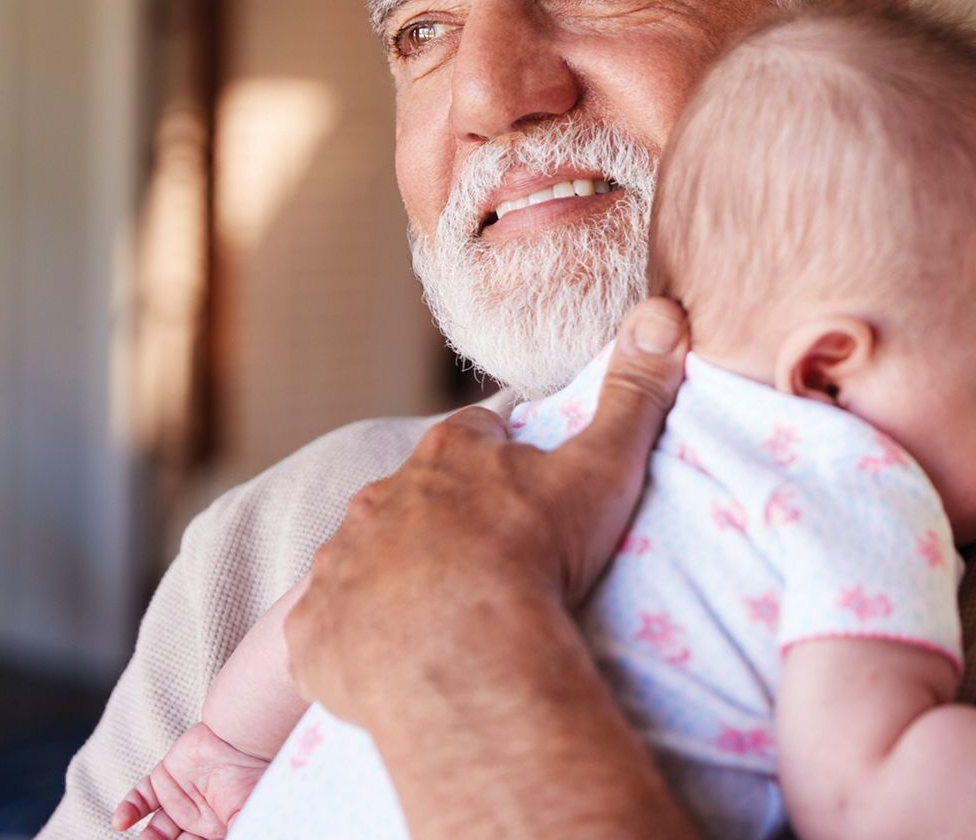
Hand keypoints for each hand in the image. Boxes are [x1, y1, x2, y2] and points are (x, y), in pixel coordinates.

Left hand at [112, 722, 271, 838]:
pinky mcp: (165, 777)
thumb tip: (234, 839)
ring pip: (156, 829)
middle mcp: (198, 819)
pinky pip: (142, 797)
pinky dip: (129, 809)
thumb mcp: (247, 818)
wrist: (245, 738)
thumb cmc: (255, 779)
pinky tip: (120, 821)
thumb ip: (238, 833)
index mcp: (219, 831)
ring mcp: (180, 798)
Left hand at [284, 297, 689, 726]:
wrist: (463, 649)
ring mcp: (340, 562)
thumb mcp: (600, 469)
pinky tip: (383, 664)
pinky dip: (349, 642)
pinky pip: (325, 630)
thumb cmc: (535, 553)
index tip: (520, 490)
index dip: (496, 458)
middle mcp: (380, 497)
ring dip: (389, 579)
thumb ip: (632, 395)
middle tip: (482, 566)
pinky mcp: (313, 629)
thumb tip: (662, 311)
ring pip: (361, 558)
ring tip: (434, 621)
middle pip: (409, 497)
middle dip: (437, 520)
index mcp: (447, 455)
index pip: (472, 435)